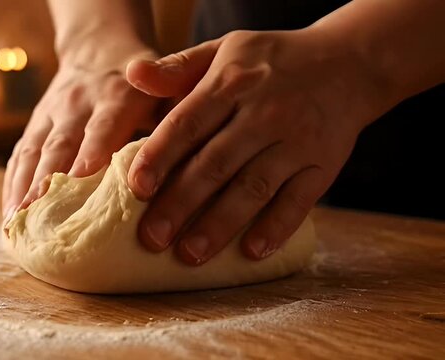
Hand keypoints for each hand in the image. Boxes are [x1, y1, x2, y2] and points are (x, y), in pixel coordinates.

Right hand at [2, 44, 159, 218]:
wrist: (101, 48)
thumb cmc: (145, 84)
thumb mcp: (167, 89)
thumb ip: (173, 122)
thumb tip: (188, 169)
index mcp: (118, 96)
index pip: (104, 127)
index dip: (92, 154)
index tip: (80, 183)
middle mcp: (80, 103)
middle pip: (61, 144)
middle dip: (48, 182)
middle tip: (39, 219)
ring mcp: (52, 112)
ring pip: (35, 150)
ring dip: (24, 188)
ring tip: (16, 224)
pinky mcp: (36, 121)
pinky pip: (20, 153)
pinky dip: (13, 184)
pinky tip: (9, 214)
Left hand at [126, 29, 391, 263]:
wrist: (348, 62)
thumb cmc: (271, 61)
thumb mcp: (223, 49)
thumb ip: (177, 66)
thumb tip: (131, 75)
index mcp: (232, 83)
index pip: (188, 123)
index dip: (160, 156)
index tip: (135, 189)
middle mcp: (264, 113)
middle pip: (215, 164)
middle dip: (180, 204)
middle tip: (151, 238)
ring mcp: (297, 141)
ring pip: (253, 188)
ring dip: (220, 224)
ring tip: (189, 254)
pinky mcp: (324, 164)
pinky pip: (299, 200)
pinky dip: (276, 227)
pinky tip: (251, 252)